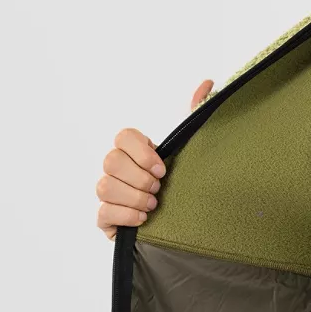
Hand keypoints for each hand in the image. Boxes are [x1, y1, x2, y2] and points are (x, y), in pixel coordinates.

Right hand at [95, 79, 213, 239]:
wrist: (185, 227)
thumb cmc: (182, 188)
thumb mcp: (192, 152)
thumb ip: (196, 117)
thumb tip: (207, 84)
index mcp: (135, 152)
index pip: (123, 137)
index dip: (141, 151)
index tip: (162, 168)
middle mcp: (118, 170)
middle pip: (111, 161)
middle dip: (138, 176)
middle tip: (158, 187)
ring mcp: (110, 194)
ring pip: (105, 187)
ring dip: (133, 196)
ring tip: (153, 204)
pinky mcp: (106, 219)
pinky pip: (103, 212)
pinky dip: (126, 215)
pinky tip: (144, 219)